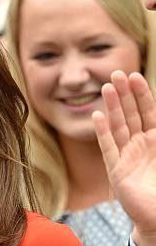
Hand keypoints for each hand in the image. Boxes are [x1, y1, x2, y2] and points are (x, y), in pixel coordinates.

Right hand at [93, 70, 155, 245]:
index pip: (148, 111)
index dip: (141, 94)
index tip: (134, 76)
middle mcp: (141, 146)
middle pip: (131, 115)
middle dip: (124, 94)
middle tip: (116, 74)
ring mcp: (127, 157)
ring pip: (119, 127)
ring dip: (113, 107)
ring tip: (107, 88)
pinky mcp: (117, 171)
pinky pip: (109, 148)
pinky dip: (103, 133)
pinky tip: (98, 117)